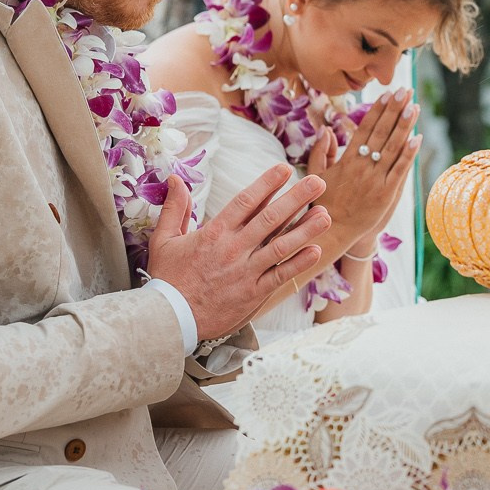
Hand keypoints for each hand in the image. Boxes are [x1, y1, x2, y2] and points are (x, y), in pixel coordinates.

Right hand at [146, 166, 330, 341]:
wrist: (169, 320)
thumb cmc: (168, 279)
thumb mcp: (164, 240)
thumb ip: (174, 208)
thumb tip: (176, 179)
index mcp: (214, 234)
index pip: (245, 202)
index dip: (267, 184)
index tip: (285, 169)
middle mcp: (233, 250)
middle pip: (270, 219)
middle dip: (296, 198)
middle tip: (318, 182)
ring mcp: (245, 272)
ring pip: (281, 246)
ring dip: (305, 229)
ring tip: (326, 214)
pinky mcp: (252, 293)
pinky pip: (279, 276)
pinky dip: (298, 264)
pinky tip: (315, 250)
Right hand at [304, 89, 419, 241]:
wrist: (332, 232)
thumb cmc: (324, 204)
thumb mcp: (317, 176)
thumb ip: (320, 152)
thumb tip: (325, 130)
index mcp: (346, 160)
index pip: (364, 129)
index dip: (377, 110)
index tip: (386, 94)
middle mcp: (362, 167)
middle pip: (381, 132)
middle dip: (394, 110)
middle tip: (405, 90)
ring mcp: (375, 180)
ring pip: (392, 148)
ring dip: (404, 125)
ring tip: (414, 106)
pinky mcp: (386, 194)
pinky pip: (400, 170)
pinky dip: (409, 154)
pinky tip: (418, 138)